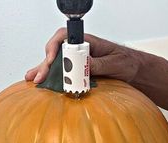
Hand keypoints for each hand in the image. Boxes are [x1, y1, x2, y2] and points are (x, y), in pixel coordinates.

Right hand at [25, 28, 141, 83]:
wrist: (134, 70)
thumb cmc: (127, 62)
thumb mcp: (115, 63)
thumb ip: (98, 63)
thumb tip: (83, 64)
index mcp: (88, 43)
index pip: (65, 38)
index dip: (55, 47)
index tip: (52, 60)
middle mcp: (80, 51)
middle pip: (57, 53)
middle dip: (46, 64)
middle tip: (38, 77)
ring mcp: (79, 61)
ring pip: (57, 63)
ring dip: (44, 70)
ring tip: (33, 79)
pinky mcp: (80, 71)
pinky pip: (64, 73)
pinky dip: (53, 78)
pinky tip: (44, 81)